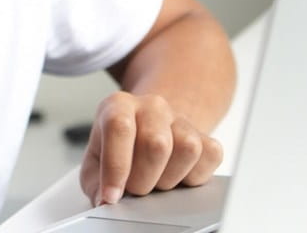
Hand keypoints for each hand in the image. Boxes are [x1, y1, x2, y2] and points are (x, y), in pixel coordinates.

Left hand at [80, 91, 222, 204]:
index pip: (119, 127)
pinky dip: (194, 177)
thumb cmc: (119, 148)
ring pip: (187, 148)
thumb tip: (104, 201)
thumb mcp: (96, 161)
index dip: (116, 166)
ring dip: (169, 179)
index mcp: (119, 105)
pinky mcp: (205, 137)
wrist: (147, 132)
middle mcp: (152, 106)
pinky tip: (177, 176)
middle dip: (143, 179)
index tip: (112, 196)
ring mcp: (181, 119)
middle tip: (135, 188)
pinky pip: (210, 156)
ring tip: (155, 180)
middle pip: (156, 143)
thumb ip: (95, 182)